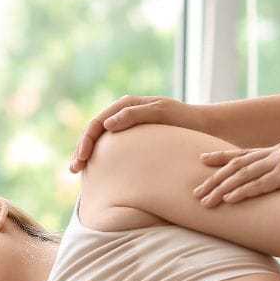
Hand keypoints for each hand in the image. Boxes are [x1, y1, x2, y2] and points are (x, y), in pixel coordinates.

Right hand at [69, 95, 208, 172]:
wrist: (206, 129)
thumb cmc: (187, 121)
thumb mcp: (163, 113)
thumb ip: (135, 115)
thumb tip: (107, 125)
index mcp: (126, 105)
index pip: (97, 123)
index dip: (86, 141)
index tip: (82, 159)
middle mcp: (123, 116)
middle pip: (94, 133)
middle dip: (81, 150)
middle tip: (74, 170)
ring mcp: (127, 130)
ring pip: (100, 143)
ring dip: (86, 157)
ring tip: (77, 173)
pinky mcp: (133, 142)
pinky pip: (111, 151)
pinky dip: (100, 161)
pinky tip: (94, 174)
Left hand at [192, 141, 279, 207]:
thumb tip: (271, 181)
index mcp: (274, 151)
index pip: (240, 154)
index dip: (219, 156)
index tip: (201, 159)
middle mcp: (272, 154)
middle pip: (234, 166)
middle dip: (212, 180)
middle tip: (194, 192)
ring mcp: (278, 163)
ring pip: (241, 176)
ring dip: (221, 189)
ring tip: (205, 201)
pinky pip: (259, 185)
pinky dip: (242, 192)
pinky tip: (228, 200)